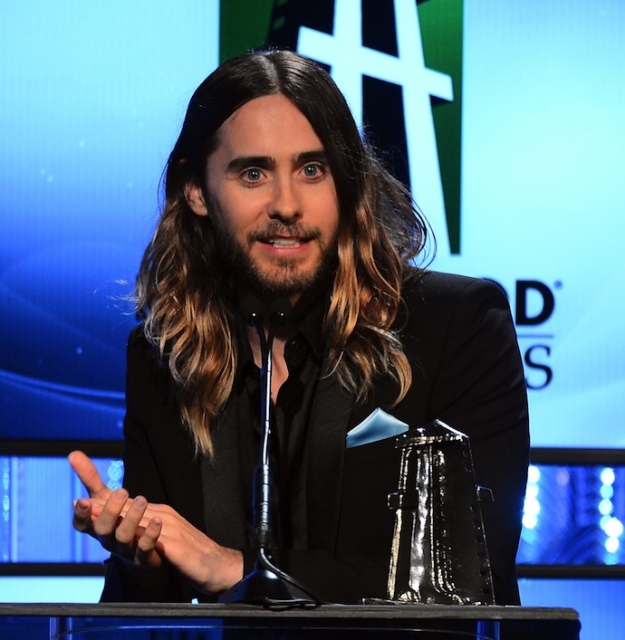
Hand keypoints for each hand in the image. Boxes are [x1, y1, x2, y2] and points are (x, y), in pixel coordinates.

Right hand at [68, 451, 162, 567]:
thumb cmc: (119, 518)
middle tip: (122, 491)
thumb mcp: (105, 498)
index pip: (82, 524)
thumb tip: (73, 454)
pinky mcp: (144, 558)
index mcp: (97, 525)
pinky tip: (158, 520)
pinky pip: (144, 549)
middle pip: (102, 529)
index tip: (81, 500)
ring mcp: (125, 550)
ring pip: (123, 538)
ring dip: (131, 519)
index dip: (80, 514)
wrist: (143, 549)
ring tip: (142, 501)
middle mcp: (108, 539)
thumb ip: (90, 478)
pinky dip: (150, 535)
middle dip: (110, 510)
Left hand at [68, 451, 242, 591]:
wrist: (218, 564)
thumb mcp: (165, 536)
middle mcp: (164, 517)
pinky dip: (143, 536)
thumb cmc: (190, 552)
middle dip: (107, 504)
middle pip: (132, 508)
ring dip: (120, 516)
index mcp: (160, 514)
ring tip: (104, 515)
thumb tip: (126, 524)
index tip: (85, 499)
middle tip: (85, 502)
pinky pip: (156, 541)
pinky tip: (132, 536)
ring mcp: (170, 530)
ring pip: (141, 520)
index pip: (130, 503)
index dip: (107, 500)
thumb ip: (146, 528)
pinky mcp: (176, 547)